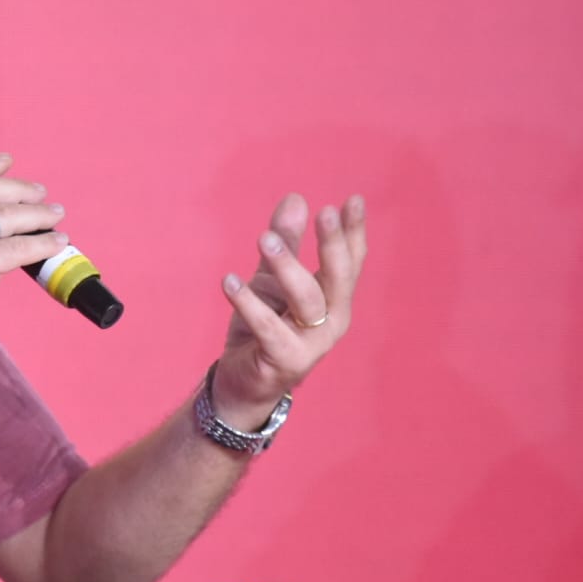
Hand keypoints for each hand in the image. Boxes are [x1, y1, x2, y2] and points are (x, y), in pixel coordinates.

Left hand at [211, 193, 367, 428]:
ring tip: (264, 239)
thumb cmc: (263, 328)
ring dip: (288, 267)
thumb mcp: (271, 279)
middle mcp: (331, 321)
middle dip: (333, 245)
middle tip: (323, 212)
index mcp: (333, 300)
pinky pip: (268, 327)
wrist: (242, 383)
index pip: (350, 261)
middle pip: (339, 278)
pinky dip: (248, 303)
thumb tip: (296, 198)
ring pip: (308, 300)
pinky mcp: (285, 361)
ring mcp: (311, 344)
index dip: (353, 232)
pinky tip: (229, 281)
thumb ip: (286, 242)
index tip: (353, 200)